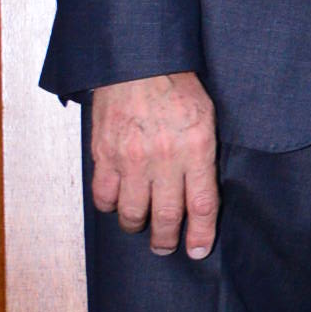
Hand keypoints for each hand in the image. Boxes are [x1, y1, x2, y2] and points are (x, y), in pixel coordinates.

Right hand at [88, 71, 219, 258]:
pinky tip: (117, 203)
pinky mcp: (104, 154)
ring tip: (141, 226)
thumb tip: (201, 192)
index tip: (199, 250)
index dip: (201, 235)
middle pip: (167, 217)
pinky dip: (110, 206)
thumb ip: (204, 155)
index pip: (202, 206)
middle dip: (166, 240)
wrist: (137, 61)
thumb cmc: (176, 86)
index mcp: (196, 149)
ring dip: (137, 226)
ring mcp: (131, 159)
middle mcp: (164, 158)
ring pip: (132, 213)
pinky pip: (104, 196)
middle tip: (165, 247)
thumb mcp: (206, 117)